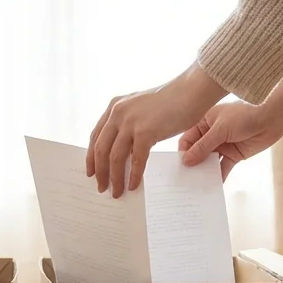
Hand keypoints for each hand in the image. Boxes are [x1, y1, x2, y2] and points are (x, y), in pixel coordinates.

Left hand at [86, 64, 225, 197]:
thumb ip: (128, 125)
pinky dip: (134, 175)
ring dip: (115, 178)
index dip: (91, 157)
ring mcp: (130, 122)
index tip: (91, 172)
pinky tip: (134, 185)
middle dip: (100, 172)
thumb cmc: (171, 101)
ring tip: (117, 192)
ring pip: (115, 157)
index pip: (95, 136)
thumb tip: (123, 151)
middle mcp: (118, 113)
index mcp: (114, 107)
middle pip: (101, 149)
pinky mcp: (145, 131)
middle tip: (101, 187)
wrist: (191, 90)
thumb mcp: (141, 110)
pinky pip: (136, 159)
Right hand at [180, 81, 282, 177]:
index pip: (188, 140)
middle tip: (186, 179)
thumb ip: (203, 146)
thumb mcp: (220, 129)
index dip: (184, 152)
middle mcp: (211, 134)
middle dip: (192, 164)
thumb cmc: (245, 114)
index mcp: (204, 122)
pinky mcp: (234, 155)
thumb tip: (186, 161)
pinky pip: (223, 168)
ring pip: (209, 162)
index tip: (181, 166)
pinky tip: (213, 186)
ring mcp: (222, 145)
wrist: (271, 117)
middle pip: (197, 152)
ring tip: (198, 185)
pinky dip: (219, 176)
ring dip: (204, 172)